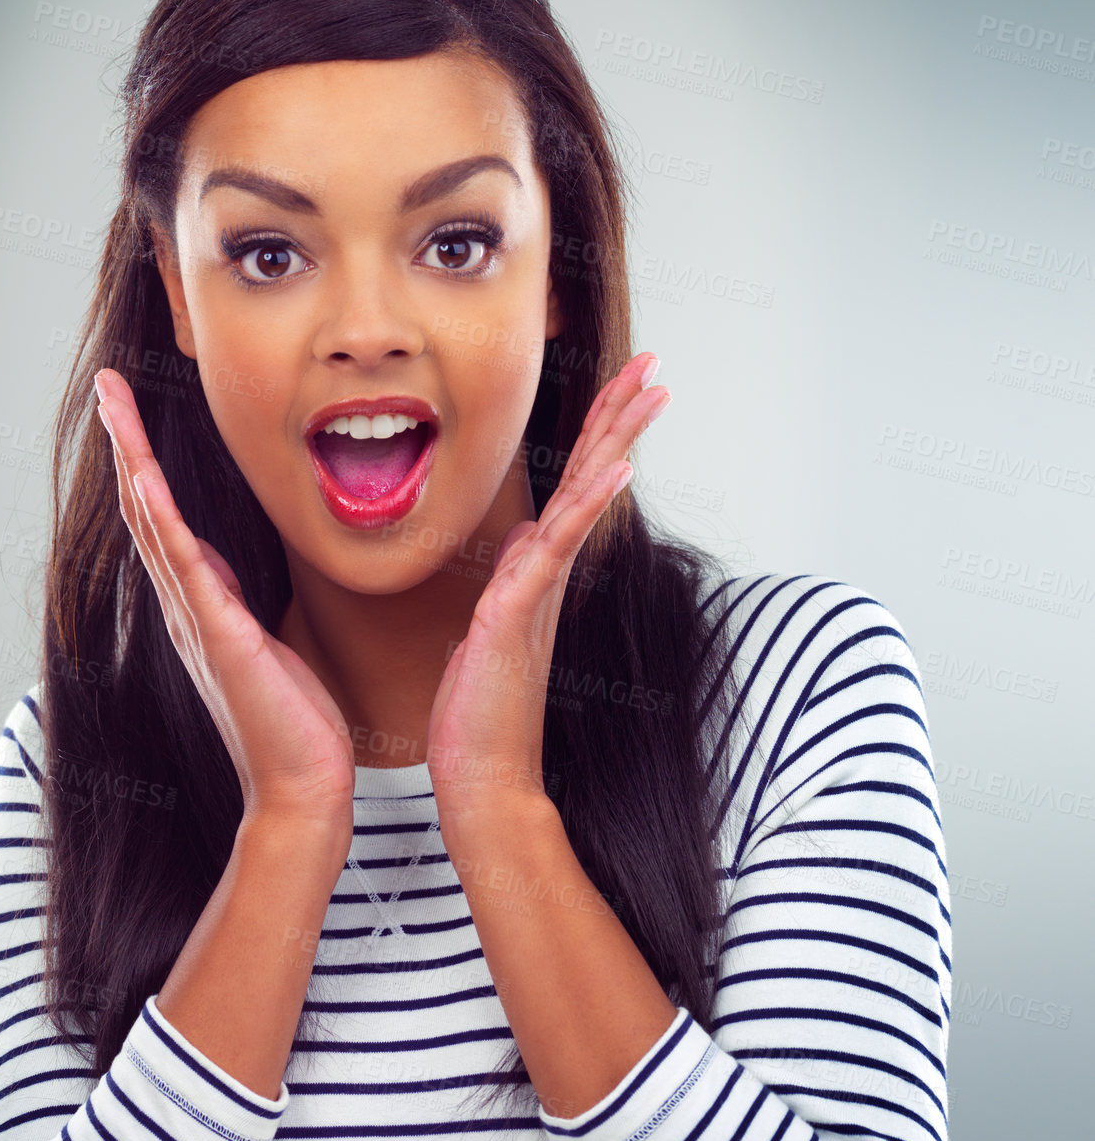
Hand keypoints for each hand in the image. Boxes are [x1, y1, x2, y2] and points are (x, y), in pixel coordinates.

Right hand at [93, 368, 356, 836]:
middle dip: (126, 443)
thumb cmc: (292, 722)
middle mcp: (187, 607)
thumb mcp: (266, 643)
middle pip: (144, 508)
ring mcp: (198, 621)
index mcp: (202, 604)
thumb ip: (239, 605)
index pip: (164, 518)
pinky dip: (161, 521)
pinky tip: (142, 480)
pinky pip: (185, 568)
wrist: (303, 786)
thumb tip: (225, 573)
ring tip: (115, 407)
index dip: (144, 463)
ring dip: (133, 461)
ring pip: (154, 525)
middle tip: (108, 387)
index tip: (132, 412)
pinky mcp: (221, 638)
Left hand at [424, 352, 669, 809]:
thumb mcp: (493, 623)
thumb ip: (516, 574)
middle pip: (594, 477)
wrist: (483, 775)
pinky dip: (587, 506)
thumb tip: (526, 533)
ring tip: (653, 391)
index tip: (624, 383)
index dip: (599, 432)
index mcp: (542, 570)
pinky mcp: (519, 613)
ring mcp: (542, 591)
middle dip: (622, 416)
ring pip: (585, 499)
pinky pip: (558, 549)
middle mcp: (552, 573)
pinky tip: (614, 468)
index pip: (575, 485)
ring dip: (618, 440)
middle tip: (658, 364)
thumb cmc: (483, 708)